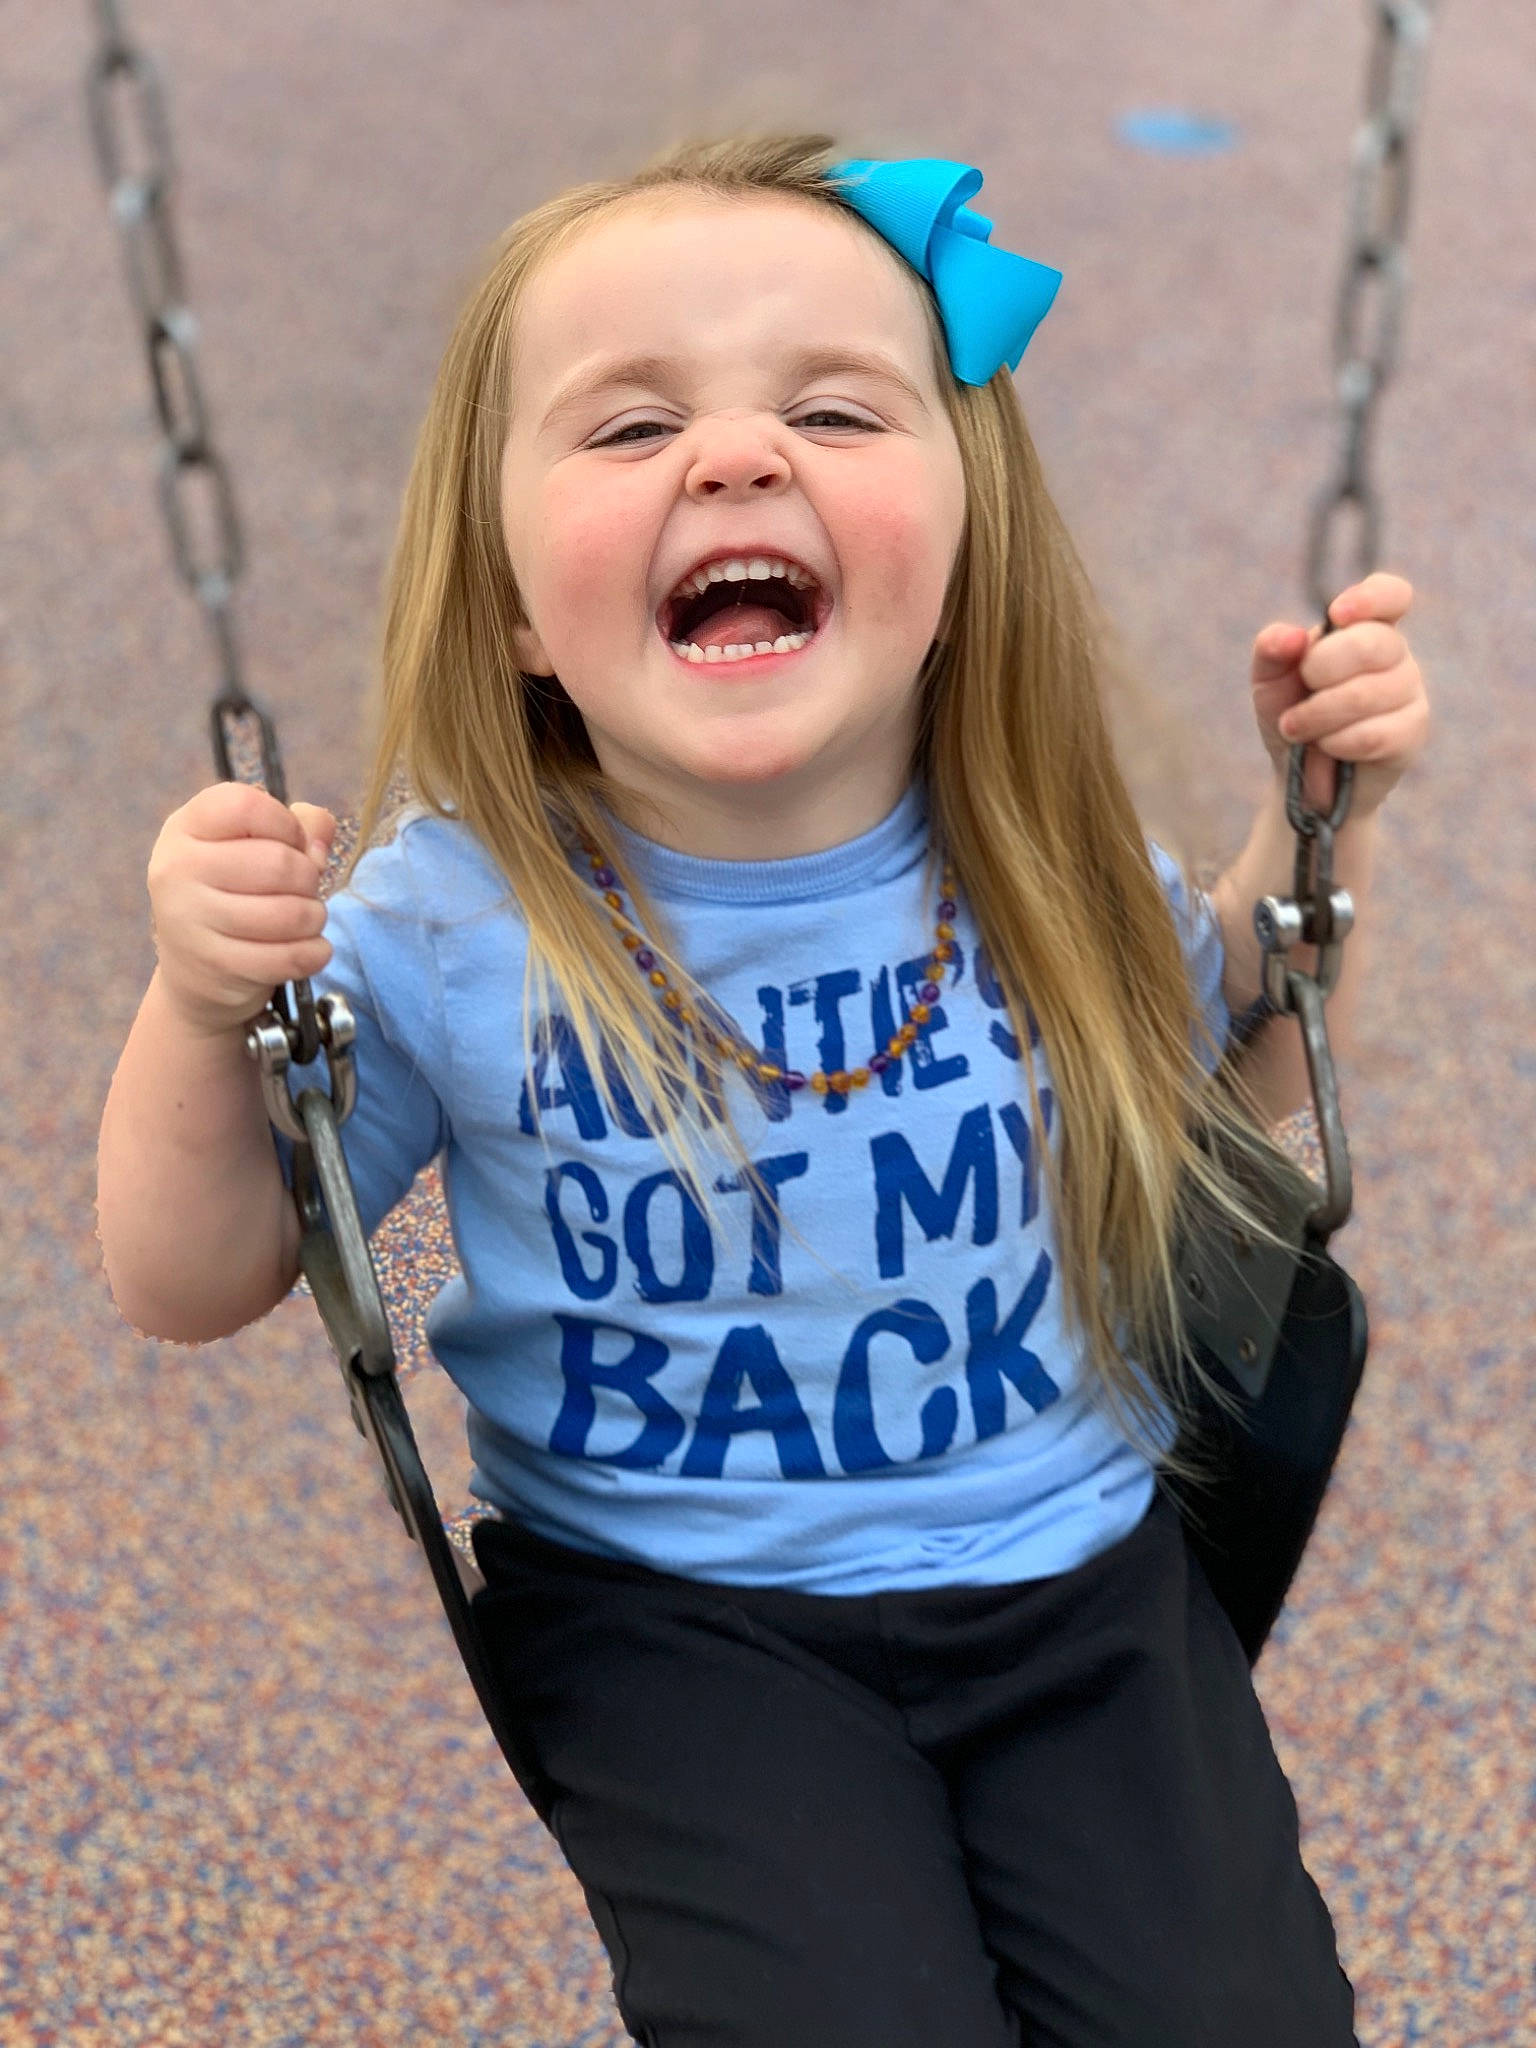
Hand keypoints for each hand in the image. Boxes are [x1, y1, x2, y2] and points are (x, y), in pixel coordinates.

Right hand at [146, 782, 338, 1038]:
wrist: (193, 965)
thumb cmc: (232, 890)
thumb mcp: (253, 844)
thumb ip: (298, 825)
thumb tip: (320, 841)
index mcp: (186, 827)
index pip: (246, 806)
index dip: (286, 824)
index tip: (290, 843)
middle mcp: (178, 868)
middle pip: (279, 863)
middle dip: (309, 878)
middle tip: (302, 889)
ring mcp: (190, 920)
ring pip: (290, 914)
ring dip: (315, 917)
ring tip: (306, 918)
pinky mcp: (215, 965)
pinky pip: (292, 957)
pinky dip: (315, 952)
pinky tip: (308, 947)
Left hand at [1249, 571, 1428, 817]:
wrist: (1301, 778)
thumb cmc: (1291, 715)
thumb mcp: (1269, 681)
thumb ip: (1271, 650)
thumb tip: (1293, 636)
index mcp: (1364, 627)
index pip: (1391, 595)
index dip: (1370, 598)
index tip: (1337, 615)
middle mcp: (1395, 654)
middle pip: (1371, 644)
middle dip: (1320, 671)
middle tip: (1300, 694)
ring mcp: (1409, 692)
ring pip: (1368, 693)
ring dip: (1319, 715)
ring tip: (1298, 729)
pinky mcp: (1412, 733)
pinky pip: (1375, 733)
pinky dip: (1337, 742)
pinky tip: (1327, 747)